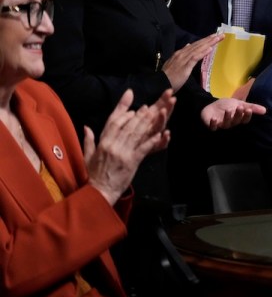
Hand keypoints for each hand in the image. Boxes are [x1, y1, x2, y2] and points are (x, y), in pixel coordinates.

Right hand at [85, 89, 174, 204]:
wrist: (99, 191)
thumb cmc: (93, 174)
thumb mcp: (88, 156)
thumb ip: (89, 140)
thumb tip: (86, 126)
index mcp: (103, 142)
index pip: (113, 122)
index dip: (123, 112)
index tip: (131, 105)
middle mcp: (113, 145)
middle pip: (127, 126)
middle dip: (138, 115)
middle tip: (147, 107)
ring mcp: (123, 153)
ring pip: (136, 134)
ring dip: (146, 123)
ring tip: (154, 114)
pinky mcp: (132, 162)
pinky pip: (143, 148)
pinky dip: (151, 141)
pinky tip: (159, 134)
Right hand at [162, 33, 223, 91]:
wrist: (161, 83)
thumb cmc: (169, 76)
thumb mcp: (175, 63)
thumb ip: (182, 54)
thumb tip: (188, 45)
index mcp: (180, 53)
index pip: (195, 45)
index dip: (205, 40)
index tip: (214, 36)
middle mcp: (182, 54)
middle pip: (198, 45)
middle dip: (210, 39)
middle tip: (220, 35)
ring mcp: (183, 59)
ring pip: (198, 49)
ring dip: (208, 43)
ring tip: (217, 38)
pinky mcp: (185, 66)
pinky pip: (195, 58)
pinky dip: (202, 52)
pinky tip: (209, 49)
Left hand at [200, 98, 265, 129]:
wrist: (211, 106)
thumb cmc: (226, 106)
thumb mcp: (239, 103)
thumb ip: (251, 107)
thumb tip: (265, 110)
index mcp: (238, 119)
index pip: (244, 120)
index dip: (247, 116)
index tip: (249, 110)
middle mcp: (231, 123)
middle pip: (236, 121)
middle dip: (238, 115)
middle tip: (240, 107)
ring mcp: (221, 125)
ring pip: (226, 124)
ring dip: (228, 118)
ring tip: (229, 110)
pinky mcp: (211, 125)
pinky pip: (213, 127)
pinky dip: (214, 124)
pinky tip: (215, 119)